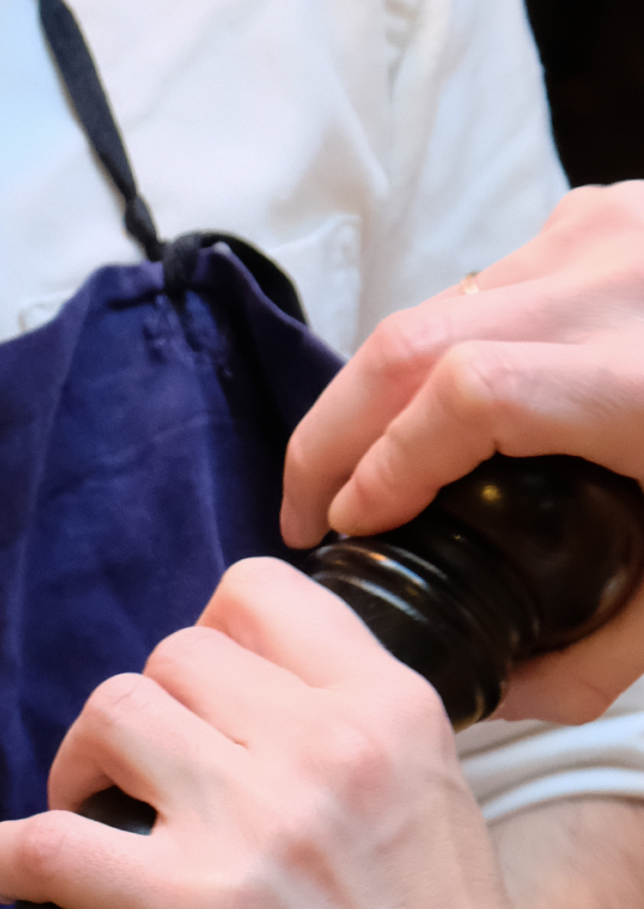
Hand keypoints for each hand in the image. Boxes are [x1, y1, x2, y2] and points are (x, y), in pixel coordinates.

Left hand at [0, 560, 601, 908]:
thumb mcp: (431, 803)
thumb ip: (349, 745)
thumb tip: (242, 720)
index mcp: (388, 710)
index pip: (257, 592)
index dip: (206, 640)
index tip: (195, 704)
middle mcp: (323, 746)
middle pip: (171, 656)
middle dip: (141, 718)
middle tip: (135, 786)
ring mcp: (253, 824)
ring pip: (110, 713)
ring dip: (79, 767)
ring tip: (89, 822)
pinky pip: (50, 842)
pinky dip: (12, 855)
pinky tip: (14, 874)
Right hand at [281, 182, 643, 718]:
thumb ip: (609, 651)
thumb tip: (505, 696)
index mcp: (642, 378)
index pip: (461, 398)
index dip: (381, 464)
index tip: (345, 530)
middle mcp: (613, 284)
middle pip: (411, 342)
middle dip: (331, 431)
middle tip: (298, 511)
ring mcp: (604, 233)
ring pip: (437, 303)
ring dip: (377, 387)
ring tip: (355, 467)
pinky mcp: (603, 212)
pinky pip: (488, 278)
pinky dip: (441, 342)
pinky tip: (439, 405)